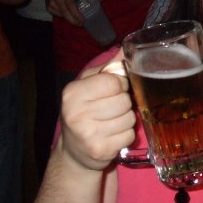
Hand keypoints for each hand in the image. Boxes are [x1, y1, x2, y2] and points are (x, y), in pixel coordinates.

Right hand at [44, 0, 94, 25]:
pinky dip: (64, 16)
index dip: (77, 15)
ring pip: (62, 15)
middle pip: (66, 13)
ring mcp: (51, 2)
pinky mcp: (48, 6)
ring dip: (70, 19)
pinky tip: (68, 15)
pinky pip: (57, 15)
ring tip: (77, 21)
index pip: (71, 5)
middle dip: (74, 21)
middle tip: (81, 24)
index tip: (83, 21)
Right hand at [59, 50, 134, 171]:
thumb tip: (125, 50)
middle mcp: (76, 113)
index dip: (120, 84)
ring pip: (129, 118)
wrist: (74, 152)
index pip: (114, 81)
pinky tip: (113, 135)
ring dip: (126, 119)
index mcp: (73, 93)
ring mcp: (88, 134)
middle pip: (124, 100)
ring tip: (112, 122)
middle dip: (124, 103)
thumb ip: (108, 68)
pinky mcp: (100, 150)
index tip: (114, 90)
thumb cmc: (84, 112)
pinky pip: (129, 135)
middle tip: (112, 109)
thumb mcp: (89, 85)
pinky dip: (126, 135)